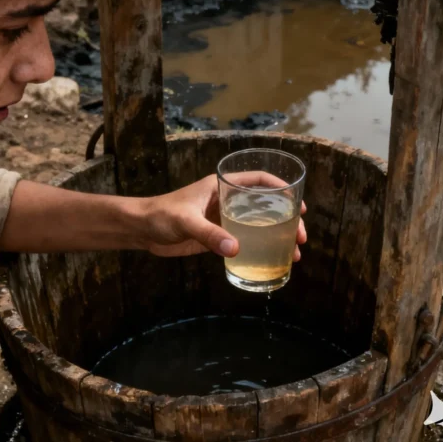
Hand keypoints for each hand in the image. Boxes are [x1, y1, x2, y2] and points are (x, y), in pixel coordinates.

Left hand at [141, 173, 306, 258]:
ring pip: (258, 226)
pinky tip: (272, 261)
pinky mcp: (216, 237)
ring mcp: (223, 219)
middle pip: (265, 206)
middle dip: (287, 220)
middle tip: (302, 237)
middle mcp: (227, 200)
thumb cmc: (160, 214)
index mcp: (221, 186)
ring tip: (296, 254)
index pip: (259, 181)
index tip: (299, 205)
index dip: (282, 189)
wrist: (140, 229)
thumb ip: (209, 234)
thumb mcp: (186, 221)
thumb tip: (235, 249)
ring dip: (278, 238)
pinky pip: (244, 241)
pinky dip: (260, 250)